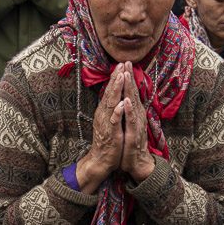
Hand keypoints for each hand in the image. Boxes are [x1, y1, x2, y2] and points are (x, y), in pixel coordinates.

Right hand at [76, 64, 126, 192]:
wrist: (102, 159)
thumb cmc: (108, 140)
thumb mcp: (111, 121)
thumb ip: (112, 108)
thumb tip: (116, 96)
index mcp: (105, 110)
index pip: (111, 91)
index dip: (116, 78)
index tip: (121, 65)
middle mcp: (104, 114)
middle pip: (110, 93)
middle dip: (116, 78)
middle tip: (121, 64)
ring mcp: (107, 123)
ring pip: (111, 103)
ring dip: (116, 90)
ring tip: (121, 77)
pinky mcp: (111, 133)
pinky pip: (114, 121)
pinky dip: (117, 112)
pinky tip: (121, 104)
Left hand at [119, 66, 154, 181]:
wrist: (138, 163)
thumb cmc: (132, 144)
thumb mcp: (129, 124)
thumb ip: (129, 111)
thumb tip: (127, 98)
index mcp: (134, 112)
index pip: (131, 92)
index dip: (128, 78)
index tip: (125, 63)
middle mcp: (137, 116)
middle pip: (134, 93)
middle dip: (130, 77)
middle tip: (128, 62)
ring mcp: (136, 124)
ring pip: (133, 103)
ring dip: (130, 89)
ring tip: (127, 75)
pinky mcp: (134, 134)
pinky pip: (131, 120)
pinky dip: (129, 110)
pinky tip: (127, 100)